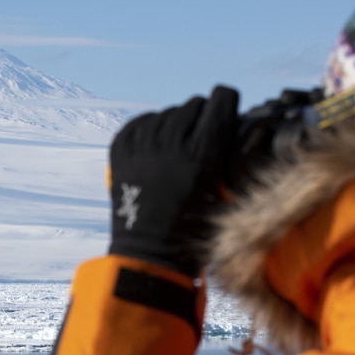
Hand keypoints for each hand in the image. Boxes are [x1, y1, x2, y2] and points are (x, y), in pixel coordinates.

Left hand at [108, 86, 239, 276]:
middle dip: (203, 113)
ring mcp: (142, 150)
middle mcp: (171, 148)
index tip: (227, 101)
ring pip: (166, 113)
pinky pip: (139, 123)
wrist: (149, 255)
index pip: (219, 104)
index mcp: (201, 159)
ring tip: (181, 140)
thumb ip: (229, 163)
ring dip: (177, 121)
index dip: (226, 99)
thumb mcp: (225, 198)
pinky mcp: (120, 154)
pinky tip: (158, 139)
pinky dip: (150, 126)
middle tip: (205, 129)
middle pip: (193, 106)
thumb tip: (234, 133)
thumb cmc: (194, 233)